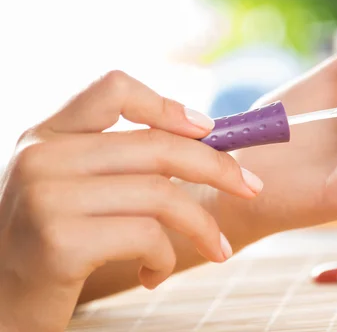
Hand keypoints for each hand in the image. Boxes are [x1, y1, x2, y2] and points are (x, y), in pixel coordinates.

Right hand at [0, 71, 261, 330]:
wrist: (1, 304)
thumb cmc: (56, 245)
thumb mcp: (77, 189)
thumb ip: (122, 161)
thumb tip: (208, 136)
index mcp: (48, 135)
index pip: (113, 89)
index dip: (168, 105)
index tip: (208, 128)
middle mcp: (42, 157)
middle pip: (158, 146)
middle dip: (219, 167)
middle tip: (252, 187)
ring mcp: (47, 197)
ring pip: (162, 194)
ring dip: (202, 227)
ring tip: (217, 250)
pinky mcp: (59, 241)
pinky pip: (147, 236)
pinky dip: (166, 258)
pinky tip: (154, 274)